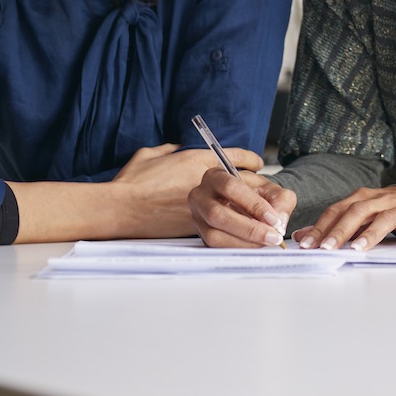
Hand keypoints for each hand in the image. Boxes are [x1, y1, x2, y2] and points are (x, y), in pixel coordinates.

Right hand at [112, 143, 262, 237]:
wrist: (119, 207)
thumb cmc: (132, 181)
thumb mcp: (151, 156)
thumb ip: (169, 152)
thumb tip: (176, 151)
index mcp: (196, 159)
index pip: (234, 157)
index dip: (250, 161)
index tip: (259, 165)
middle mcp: (203, 181)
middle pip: (244, 189)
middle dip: (263, 204)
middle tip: (276, 216)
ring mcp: (200, 204)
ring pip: (236, 215)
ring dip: (255, 227)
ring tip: (269, 236)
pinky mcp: (193, 226)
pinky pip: (222, 232)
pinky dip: (236, 239)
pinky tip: (246, 243)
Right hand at [189, 168, 296, 247]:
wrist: (245, 203)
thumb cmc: (255, 194)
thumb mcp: (272, 190)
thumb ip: (281, 201)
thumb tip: (279, 222)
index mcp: (216, 176)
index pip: (231, 188)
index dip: (253, 204)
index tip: (272, 218)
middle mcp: (201, 196)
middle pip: (218, 215)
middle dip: (249, 229)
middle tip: (272, 236)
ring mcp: (198, 217)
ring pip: (214, 235)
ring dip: (244, 242)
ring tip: (266, 241)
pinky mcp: (201, 235)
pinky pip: (216, 246)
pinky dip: (239, 248)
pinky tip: (255, 246)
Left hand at [294, 186, 395, 251]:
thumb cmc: (383, 209)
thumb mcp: (357, 213)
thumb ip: (331, 224)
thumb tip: (301, 236)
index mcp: (362, 198)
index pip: (337, 210)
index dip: (322, 227)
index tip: (307, 244)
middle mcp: (380, 199)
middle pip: (358, 212)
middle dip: (341, 231)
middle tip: (327, 248)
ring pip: (385, 218)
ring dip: (372, 234)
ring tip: (359, 249)